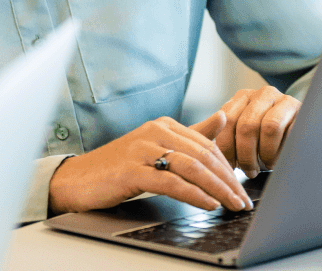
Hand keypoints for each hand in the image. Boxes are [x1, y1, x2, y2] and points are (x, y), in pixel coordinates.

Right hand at [48, 113, 251, 214]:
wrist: (77, 179)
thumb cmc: (119, 166)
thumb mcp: (157, 147)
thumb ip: (191, 134)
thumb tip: (223, 117)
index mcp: (165, 125)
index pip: (207, 145)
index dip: (228, 167)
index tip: (241, 188)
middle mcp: (156, 131)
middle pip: (203, 155)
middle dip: (228, 180)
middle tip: (243, 201)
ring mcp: (143, 149)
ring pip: (191, 167)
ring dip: (217, 188)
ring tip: (232, 205)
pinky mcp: (132, 170)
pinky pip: (171, 182)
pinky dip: (194, 194)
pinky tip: (208, 204)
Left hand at [213, 86, 300, 177]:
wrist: (297, 143)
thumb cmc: (259, 143)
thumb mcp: (234, 136)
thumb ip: (212, 135)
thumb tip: (196, 137)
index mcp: (242, 97)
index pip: (227, 120)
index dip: (226, 148)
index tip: (229, 167)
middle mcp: (263, 94)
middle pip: (247, 125)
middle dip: (246, 155)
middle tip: (249, 171)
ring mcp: (285, 101)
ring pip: (269, 126)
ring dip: (265, 154)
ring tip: (265, 165)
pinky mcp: (303, 113)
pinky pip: (291, 131)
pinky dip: (282, 152)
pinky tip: (279, 160)